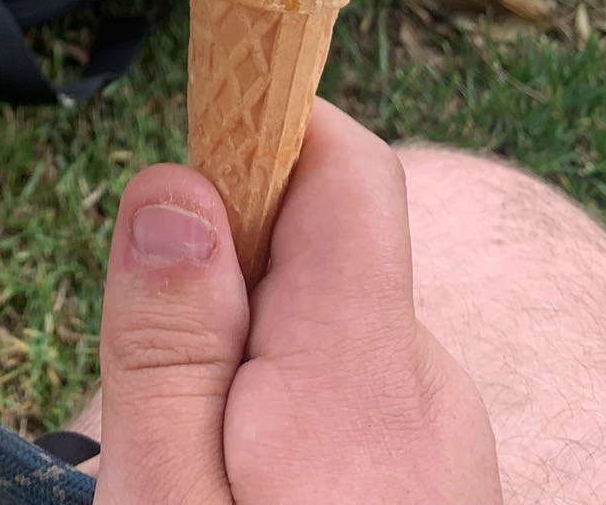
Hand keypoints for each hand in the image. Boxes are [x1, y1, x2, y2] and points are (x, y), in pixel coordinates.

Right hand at [93, 100, 502, 503]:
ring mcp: (445, 440)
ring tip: (198, 470)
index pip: (344, 167)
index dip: (254, 137)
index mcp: (365, 377)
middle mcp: (428, 388)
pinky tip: (247, 492)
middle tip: (159, 403)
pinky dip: (286, 415)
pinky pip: (350, 393)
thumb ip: (168, 348)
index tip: (171, 195)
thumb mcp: (166, 502)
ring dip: (247, 360)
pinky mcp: (435, 477)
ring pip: (322, 327)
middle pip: (315, 252)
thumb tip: (173, 184)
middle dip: (221, 288)